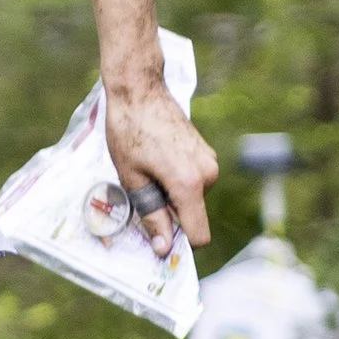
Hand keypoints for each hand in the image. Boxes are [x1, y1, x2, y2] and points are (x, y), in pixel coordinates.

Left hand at [102, 79, 217, 257]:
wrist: (139, 90)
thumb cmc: (129, 131)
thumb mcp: (132, 179)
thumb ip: (151, 216)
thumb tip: (163, 248)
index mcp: (189, 184)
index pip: (199, 235)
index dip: (178, 242)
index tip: (157, 237)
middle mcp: (207, 174)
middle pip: (192, 216)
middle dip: (169, 213)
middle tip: (141, 188)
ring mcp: (209, 161)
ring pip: (192, 199)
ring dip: (171, 195)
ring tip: (147, 170)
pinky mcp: (206, 153)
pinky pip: (194, 181)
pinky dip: (177, 181)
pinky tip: (157, 160)